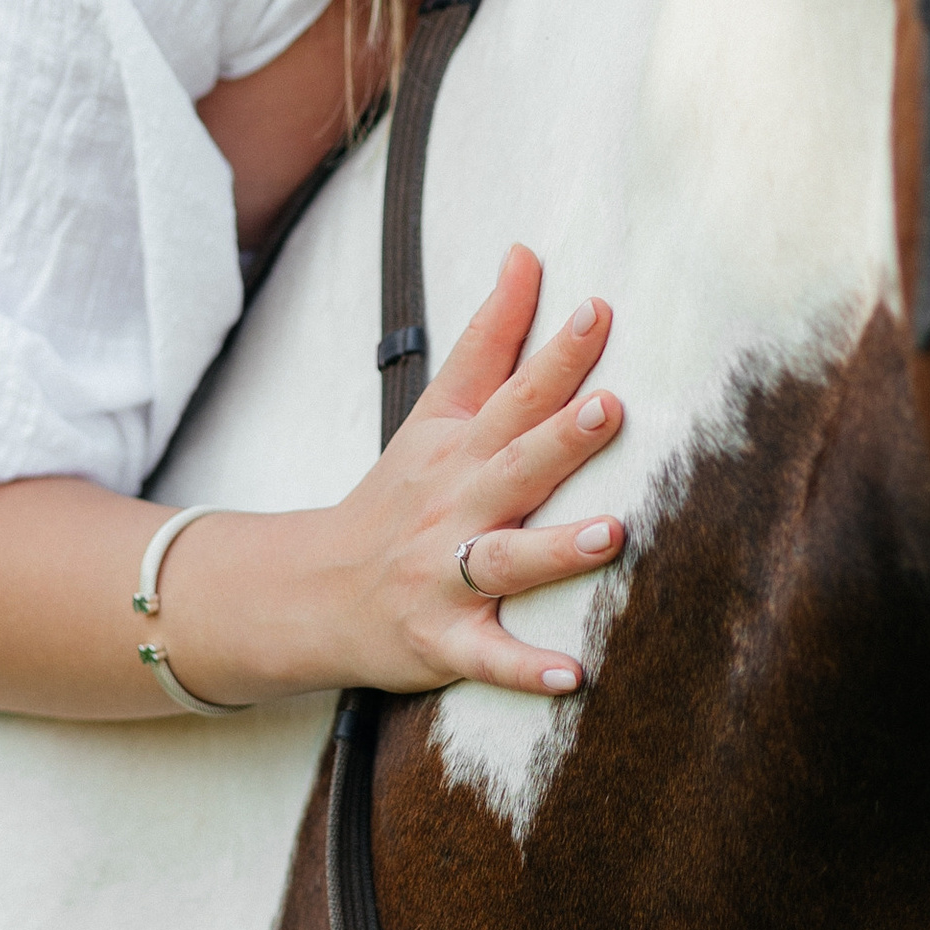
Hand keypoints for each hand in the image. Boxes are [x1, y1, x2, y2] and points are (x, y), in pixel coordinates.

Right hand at [305, 244, 622, 698]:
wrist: (316, 592)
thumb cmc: (399, 497)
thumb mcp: (436, 413)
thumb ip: (490, 336)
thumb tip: (526, 252)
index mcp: (458, 448)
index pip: (511, 391)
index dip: (555, 352)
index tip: (599, 311)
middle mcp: (454, 506)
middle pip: (513, 465)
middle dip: (560, 438)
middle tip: (609, 407)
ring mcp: (444, 576)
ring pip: (504, 562)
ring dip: (557, 550)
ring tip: (613, 533)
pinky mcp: (442, 642)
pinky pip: (488, 659)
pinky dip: (526, 670)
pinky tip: (575, 676)